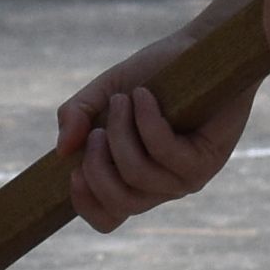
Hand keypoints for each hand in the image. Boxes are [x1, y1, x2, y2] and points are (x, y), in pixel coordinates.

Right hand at [60, 41, 257, 233]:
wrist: (200, 50)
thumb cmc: (153, 75)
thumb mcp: (103, 92)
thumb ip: (76, 116)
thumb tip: (62, 150)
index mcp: (134, 179)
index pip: (107, 219)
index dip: (85, 202)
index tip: (72, 168)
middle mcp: (160, 187)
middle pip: (119, 203)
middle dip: (97, 163)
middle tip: (97, 129)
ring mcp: (185, 178)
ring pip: (137, 174)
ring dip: (120, 131)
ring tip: (125, 99)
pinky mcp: (206, 161)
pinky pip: (163, 150)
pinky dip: (146, 120)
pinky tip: (145, 95)